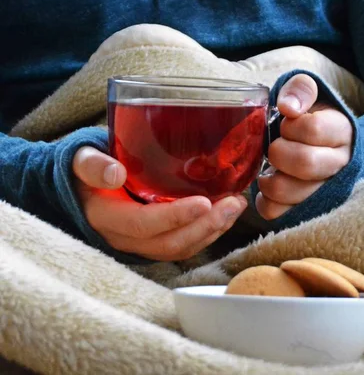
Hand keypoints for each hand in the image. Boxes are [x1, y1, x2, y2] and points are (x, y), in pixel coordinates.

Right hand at [72, 147, 246, 260]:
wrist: (82, 190)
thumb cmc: (86, 171)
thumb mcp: (82, 161)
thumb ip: (93, 165)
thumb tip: (114, 174)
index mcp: (107, 217)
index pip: (143, 224)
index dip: (175, 217)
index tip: (204, 202)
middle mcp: (125, 238)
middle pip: (170, 243)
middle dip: (206, 226)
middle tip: (232, 204)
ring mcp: (142, 244)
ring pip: (181, 248)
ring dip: (213, 231)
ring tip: (236, 206)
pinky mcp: (156, 242)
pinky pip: (184, 246)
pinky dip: (209, 233)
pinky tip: (227, 214)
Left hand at [256, 74, 352, 219]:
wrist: (325, 146)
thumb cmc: (310, 118)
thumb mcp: (310, 94)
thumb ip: (300, 89)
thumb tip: (288, 107)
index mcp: (341, 132)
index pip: (314, 128)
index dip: (291, 126)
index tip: (286, 124)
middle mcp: (340, 165)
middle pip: (305, 163)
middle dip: (278, 152)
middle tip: (274, 148)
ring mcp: (326, 192)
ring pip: (290, 193)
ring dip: (269, 178)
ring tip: (270, 168)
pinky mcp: (307, 212)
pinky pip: (278, 213)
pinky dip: (265, 200)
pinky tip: (271, 184)